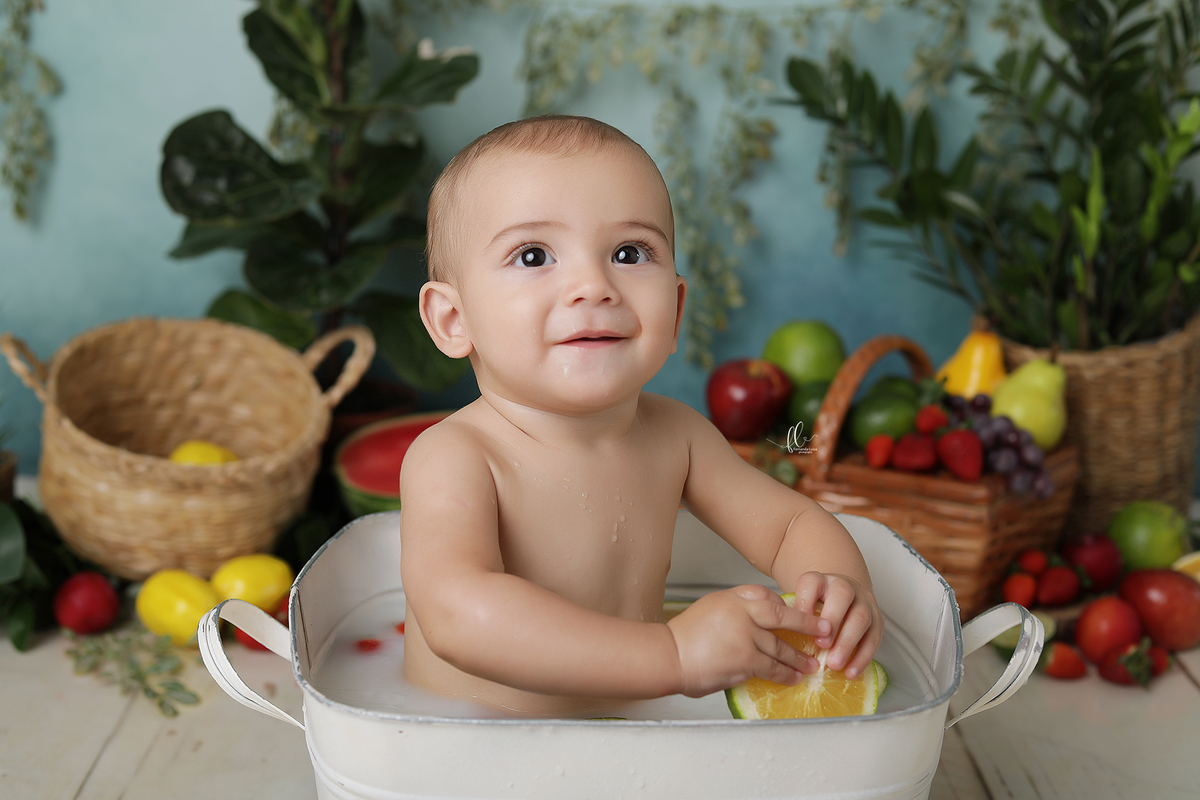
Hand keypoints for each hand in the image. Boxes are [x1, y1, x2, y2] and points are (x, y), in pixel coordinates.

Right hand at [666, 584, 830, 696]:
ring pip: (780, 649)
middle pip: (783, 621)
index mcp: (734, 600)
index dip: (794, 610)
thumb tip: (767, 613)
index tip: (810, 617)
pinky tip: (792, 678)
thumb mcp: (713, 606)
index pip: (771, 600)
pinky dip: (784, 675)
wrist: (670, 656)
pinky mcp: (744, 662)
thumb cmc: (687, 633)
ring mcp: (744, 639)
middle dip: (808, 628)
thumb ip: (739, 607)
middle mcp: (742, 616)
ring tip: (811, 666)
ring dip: (798, 659)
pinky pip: (770, 669)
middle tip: (826, 634)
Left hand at [791, 571, 883, 678]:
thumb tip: (782, 636)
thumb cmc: (819, 606)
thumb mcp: (802, 604)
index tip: (800, 622)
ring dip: (848, 643)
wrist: (844, 598)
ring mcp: (865, 603)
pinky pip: (873, 639)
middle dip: (832, 622)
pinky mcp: (877, 621)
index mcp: (822, 580)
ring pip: (861, 618)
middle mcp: (846, 586)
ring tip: (834, 664)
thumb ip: (794, 613)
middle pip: (842, 596)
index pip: (811, 583)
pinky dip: (862, 657)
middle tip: (821, 645)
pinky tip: (851, 671)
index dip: (805, 602)